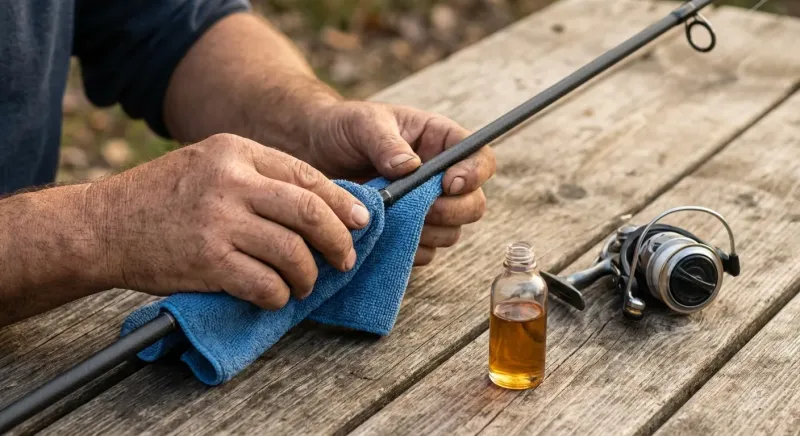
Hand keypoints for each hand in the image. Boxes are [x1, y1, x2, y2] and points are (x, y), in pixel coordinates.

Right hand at [85, 134, 370, 309]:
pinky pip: (264, 284)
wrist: (104, 225)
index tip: (359, 222)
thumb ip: (259, 176)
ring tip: (306, 283)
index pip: (306, 176)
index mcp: (236, 151)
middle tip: (345, 257)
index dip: (340, 203)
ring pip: (292, 252)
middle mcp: (230, 182)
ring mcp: (218, 222)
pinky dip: (279, 295)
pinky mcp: (207, 261)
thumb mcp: (210, 164)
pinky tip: (276, 296)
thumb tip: (321, 204)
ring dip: (308, 275)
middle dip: (337, 240)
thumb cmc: (163, 196)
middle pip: (308, 212)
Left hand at [306, 102, 495, 265]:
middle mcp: (439, 177)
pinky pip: (422, 252)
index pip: (479, 158)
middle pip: (474, 204)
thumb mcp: (362, 124)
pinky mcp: (407, 233)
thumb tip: (409, 167)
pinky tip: (380, 234)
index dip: (474, 174)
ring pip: (450, 233)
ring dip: (426, 231)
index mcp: (439, 141)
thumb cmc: (342, 129)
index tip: (448, 184)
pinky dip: (405, 248)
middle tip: (421, 209)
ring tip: (390, 217)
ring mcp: (426, 208)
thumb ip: (386, 143)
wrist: (311, 153)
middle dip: (451, 211)